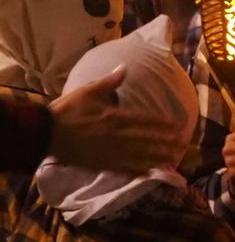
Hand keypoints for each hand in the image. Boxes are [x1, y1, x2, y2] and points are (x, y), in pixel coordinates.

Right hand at [48, 66, 181, 173]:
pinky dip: (137, 171)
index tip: (179, 126)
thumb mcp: (88, 90)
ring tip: (173, 160)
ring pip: (138, 156)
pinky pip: (122, 169)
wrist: (43, 132)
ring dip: (157, 158)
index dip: (164, 125)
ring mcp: (108, 152)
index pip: (146, 121)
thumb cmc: (66, 110)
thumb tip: (124, 67)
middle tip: (183, 146)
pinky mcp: (98, 164)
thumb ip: (110, 81)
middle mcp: (116, 136)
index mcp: (115, 117)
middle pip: (147, 140)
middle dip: (166, 143)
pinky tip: (148, 174)